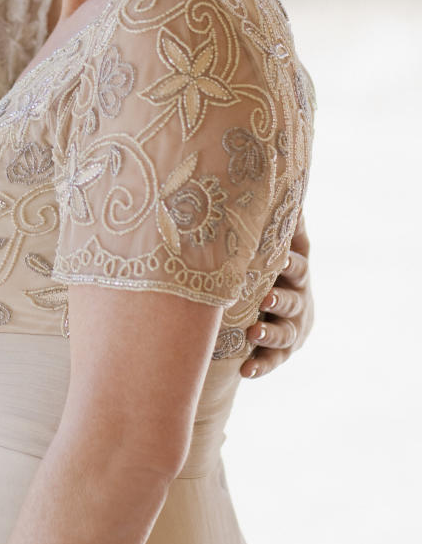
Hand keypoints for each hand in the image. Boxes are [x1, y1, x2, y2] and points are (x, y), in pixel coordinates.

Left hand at [241, 218, 312, 379]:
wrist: (273, 309)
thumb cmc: (269, 265)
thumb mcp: (275, 243)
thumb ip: (280, 219)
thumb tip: (282, 174)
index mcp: (294, 271)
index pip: (298, 264)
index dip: (290, 263)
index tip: (278, 259)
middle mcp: (297, 299)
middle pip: (293, 298)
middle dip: (280, 298)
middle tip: (265, 297)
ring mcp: (291, 328)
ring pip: (284, 332)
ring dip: (269, 333)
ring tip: (253, 333)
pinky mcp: (281, 352)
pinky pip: (272, 361)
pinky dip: (260, 366)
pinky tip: (246, 369)